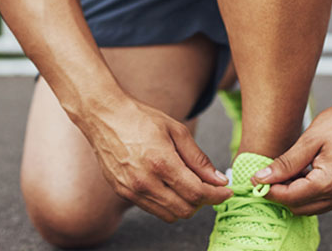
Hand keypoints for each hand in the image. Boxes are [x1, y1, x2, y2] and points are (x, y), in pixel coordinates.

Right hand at [81, 97, 231, 221]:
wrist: (105, 117)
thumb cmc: (141, 119)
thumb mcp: (177, 131)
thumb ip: (199, 159)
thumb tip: (218, 179)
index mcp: (161, 163)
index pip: (196, 193)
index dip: (216, 196)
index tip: (227, 192)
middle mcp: (144, 182)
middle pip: (184, 209)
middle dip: (204, 202)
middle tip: (211, 189)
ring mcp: (131, 190)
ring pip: (169, 215)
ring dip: (186, 206)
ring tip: (192, 187)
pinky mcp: (123, 193)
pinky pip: (152, 209)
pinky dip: (168, 203)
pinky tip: (172, 186)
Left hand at [252, 97, 331, 214]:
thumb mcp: (311, 139)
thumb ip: (286, 163)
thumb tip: (262, 178)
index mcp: (330, 182)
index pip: (290, 198)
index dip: (270, 190)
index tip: (257, 179)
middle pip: (300, 207)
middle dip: (283, 194)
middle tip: (272, 175)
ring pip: (313, 207)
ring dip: (298, 195)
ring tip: (291, 172)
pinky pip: (328, 201)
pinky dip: (313, 192)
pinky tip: (308, 173)